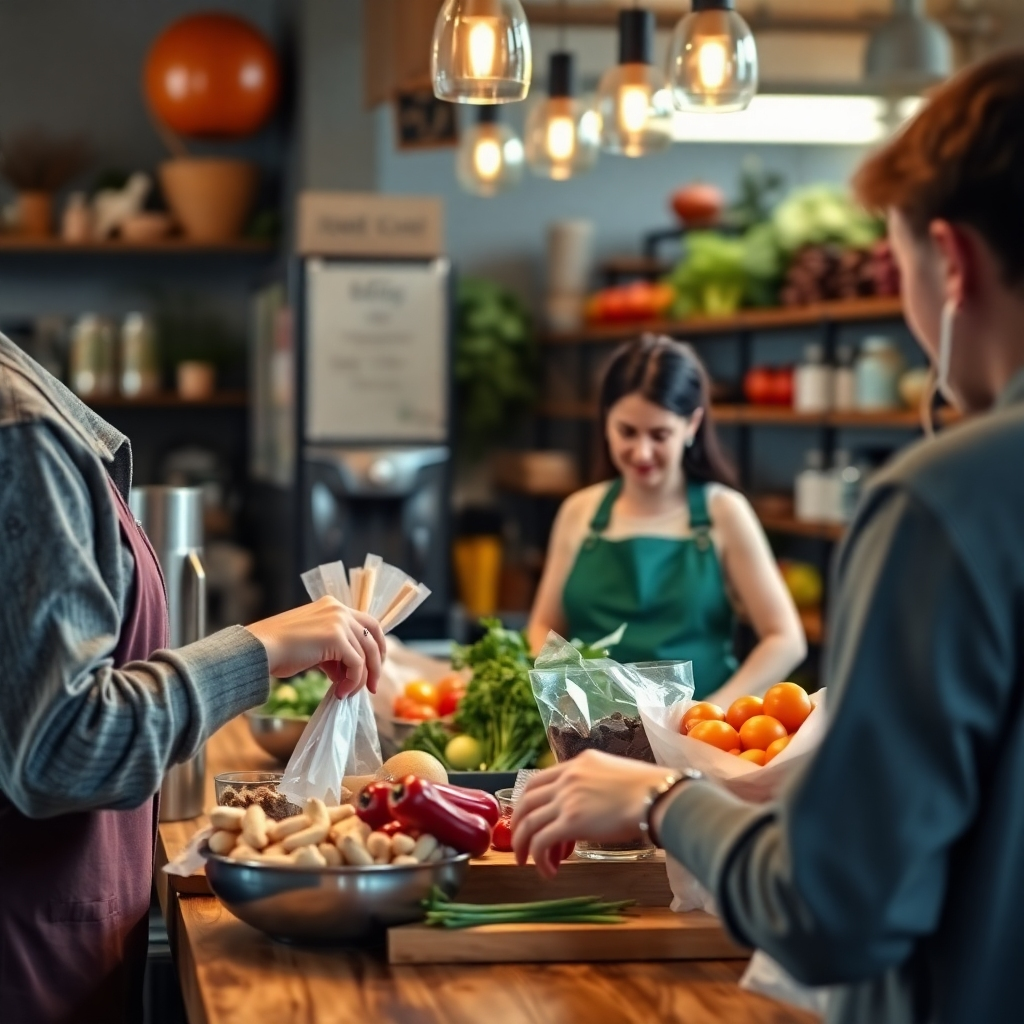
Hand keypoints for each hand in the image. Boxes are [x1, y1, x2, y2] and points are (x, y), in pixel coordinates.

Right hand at [245, 596, 386, 698]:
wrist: (259, 649)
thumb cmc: (280, 650)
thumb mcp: (314, 645)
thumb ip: (334, 652)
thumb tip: (350, 673)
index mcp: (333, 606)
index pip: (368, 623)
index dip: (376, 646)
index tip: (373, 667)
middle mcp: (339, 609)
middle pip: (373, 636)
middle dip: (376, 663)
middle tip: (372, 687)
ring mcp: (338, 621)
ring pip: (365, 654)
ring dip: (360, 679)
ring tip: (347, 694)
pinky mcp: (336, 638)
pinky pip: (356, 665)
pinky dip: (352, 682)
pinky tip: (340, 693)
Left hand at [512, 750, 672, 878]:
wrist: (657, 796)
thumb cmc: (649, 789)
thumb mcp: (615, 773)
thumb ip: (596, 784)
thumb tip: (593, 804)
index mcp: (577, 763)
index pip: (539, 780)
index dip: (529, 801)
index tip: (529, 818)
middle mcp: (567, 778)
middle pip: (527, 801)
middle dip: (519, 824)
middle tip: (520, 842)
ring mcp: (566, 799)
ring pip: (529, 823)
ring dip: (524, 845)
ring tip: (526, 862)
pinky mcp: (570, 822)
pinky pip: (541, 842)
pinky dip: (539, 858)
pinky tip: (549, 871)